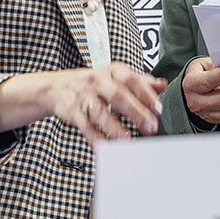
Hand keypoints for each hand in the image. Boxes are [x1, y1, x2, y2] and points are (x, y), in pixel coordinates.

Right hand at [45, 63, 166, 143]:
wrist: (57, 87)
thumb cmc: (94, 83)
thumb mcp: (116, 76)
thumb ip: (140, 81)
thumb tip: (162, 85)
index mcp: (113, 71)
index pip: (132, 80)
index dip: (145, 95)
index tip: (158, 109)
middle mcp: (98, 82)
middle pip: (118, 96)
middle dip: (135, 112)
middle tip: (150, 128)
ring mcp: (84, 97)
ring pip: (100, 113)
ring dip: (114, 127)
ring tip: (128, 140)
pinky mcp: (73, 112)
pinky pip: (85, 127)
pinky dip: (96, 138)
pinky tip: (107, 147)